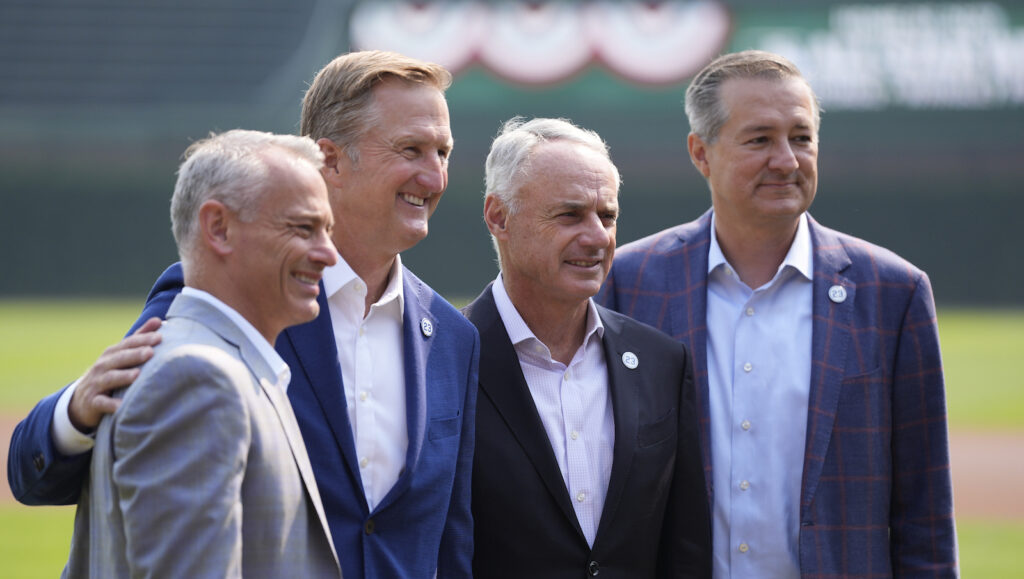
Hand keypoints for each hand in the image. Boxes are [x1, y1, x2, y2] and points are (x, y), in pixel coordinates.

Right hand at [68, 317, 162, 431]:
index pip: (128, 343)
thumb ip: (139, 338)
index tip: (160, 337)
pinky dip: (110, 404)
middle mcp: (102, 366)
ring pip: (110, 378)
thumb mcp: (121, 355)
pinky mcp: (92, 401)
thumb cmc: (110, 373)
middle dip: (134, 355)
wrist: (82, 399)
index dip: (142, 339)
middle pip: (119, 358)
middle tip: (150, 352)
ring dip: (123, 376)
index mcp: (112, 353)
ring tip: (137, 375)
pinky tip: (121, 406)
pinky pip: (101, 402)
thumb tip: (158, 320)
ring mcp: (96, 383)